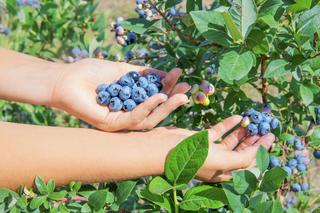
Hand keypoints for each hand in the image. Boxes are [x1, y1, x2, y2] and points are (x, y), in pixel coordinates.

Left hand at [51, 59, 189, 130]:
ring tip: (180, 95)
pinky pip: (134, 119)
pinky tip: (158, 96)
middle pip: (155, 112)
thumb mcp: (123, 70)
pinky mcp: (112, 126)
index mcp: (131, 101)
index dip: (169, 87)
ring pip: (149, 120)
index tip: (180, 74)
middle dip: (172, 101)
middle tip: (187, 89)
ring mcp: (121, 122)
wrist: (66, 79)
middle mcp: (128, 113)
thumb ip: (143, 73)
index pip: (155, 98)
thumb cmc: (91, 73)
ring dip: (166, 108)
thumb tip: (164, 73)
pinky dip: (147, 107)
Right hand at [152, 115, 274, 181]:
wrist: (162, 148)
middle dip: (254, 141)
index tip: (270, 137)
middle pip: (241, 152)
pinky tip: (238, 117)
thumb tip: (259, 152)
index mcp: (224, 171)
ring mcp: (210, 149)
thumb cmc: (190, 157)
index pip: (248, 163)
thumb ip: (241, 159)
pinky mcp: (202, 138)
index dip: (261, 151)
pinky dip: (229, 124)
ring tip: (254, 122)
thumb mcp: (219, 161)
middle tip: (265, 128)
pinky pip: (219, 130)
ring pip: (231, 141)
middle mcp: (219, 162)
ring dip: (243, 132)